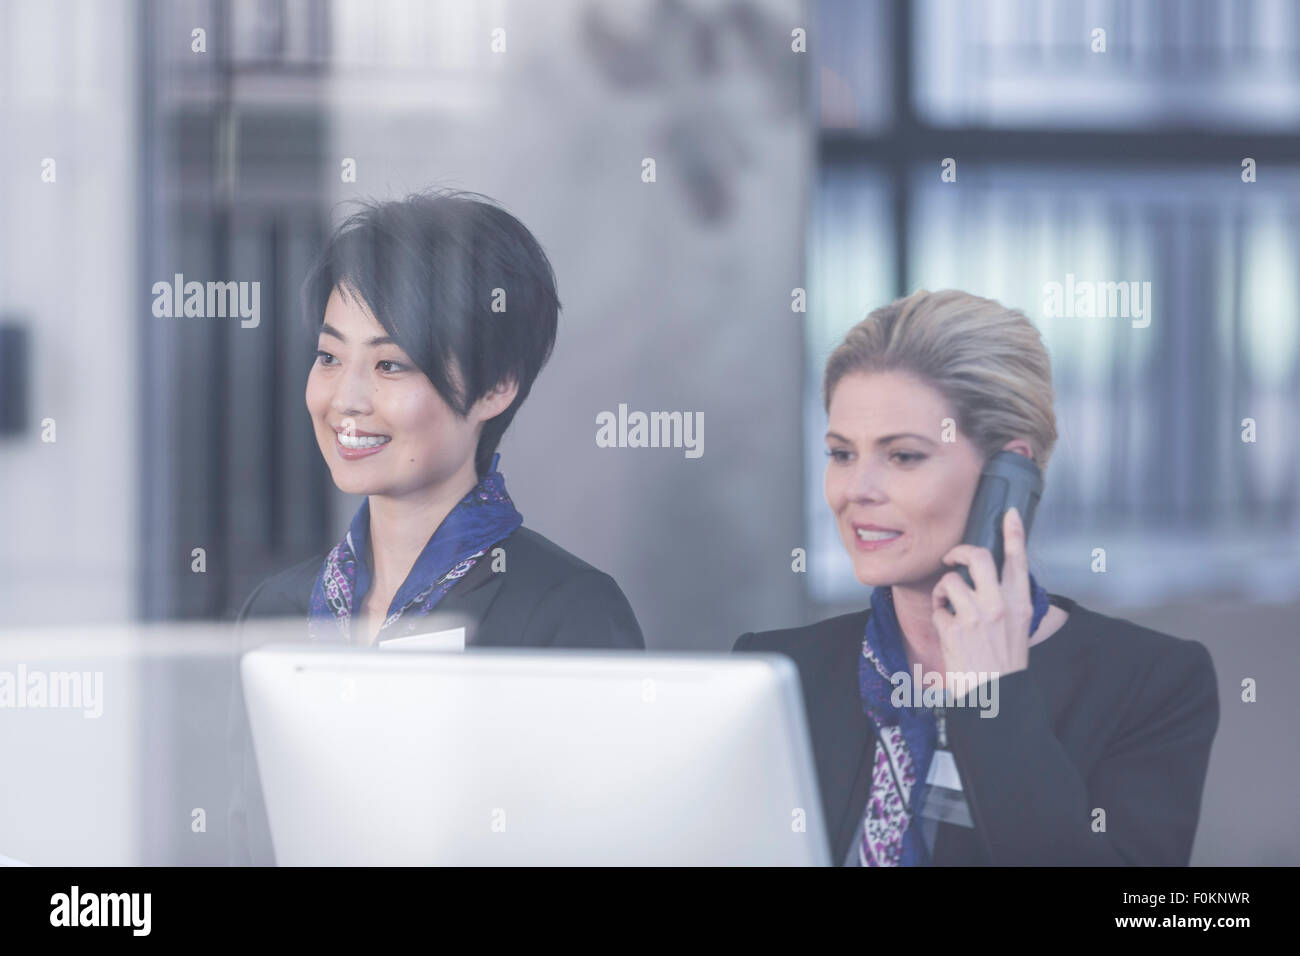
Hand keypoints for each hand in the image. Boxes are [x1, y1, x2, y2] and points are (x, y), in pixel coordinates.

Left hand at [930, 508, 1032, 698]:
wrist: (996, 696)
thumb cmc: (1005, 662)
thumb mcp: (1018, 627)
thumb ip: (1007, 600)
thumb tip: (992, 577)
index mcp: (1019, 604)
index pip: (1018, 560)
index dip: (1014, 533)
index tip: (1009, 514)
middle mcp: (1000, 605)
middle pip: (978, 557)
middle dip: (960, 552)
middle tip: (952, 558)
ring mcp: (976, 616)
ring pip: (950, 581)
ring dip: (944, 591)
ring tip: (949, 607)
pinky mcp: (954, 629)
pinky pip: (938, 608)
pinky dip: (939, 616)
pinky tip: (947, 630)